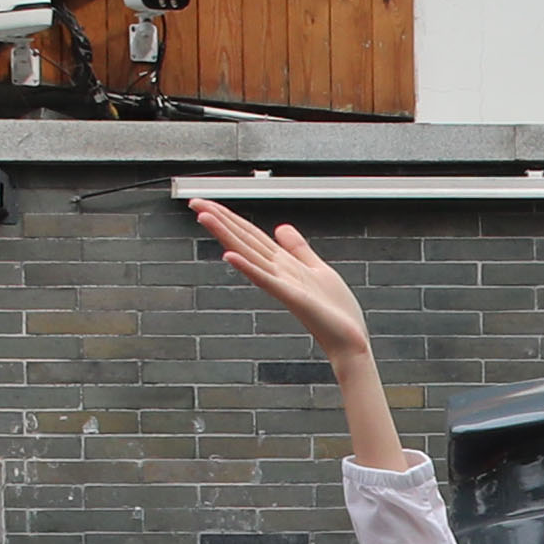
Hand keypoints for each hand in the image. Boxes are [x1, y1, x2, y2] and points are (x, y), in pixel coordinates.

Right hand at [193, 199, 376, 365]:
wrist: (349, 340)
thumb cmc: (335, 311)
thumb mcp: (318, 269)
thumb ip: (298, 249)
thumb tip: (281, 228)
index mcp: (283, 263)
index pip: (251, 235)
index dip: (230, 217)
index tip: (208, 203)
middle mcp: (277, 272)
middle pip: (244, 240)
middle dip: (220, 220)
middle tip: (194, 203)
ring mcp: (281, 284)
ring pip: (248, 255)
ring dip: (225, 235)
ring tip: (204, 218)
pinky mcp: (291, 297)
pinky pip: (265, 280)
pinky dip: (248, 268)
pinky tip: (230, 257)